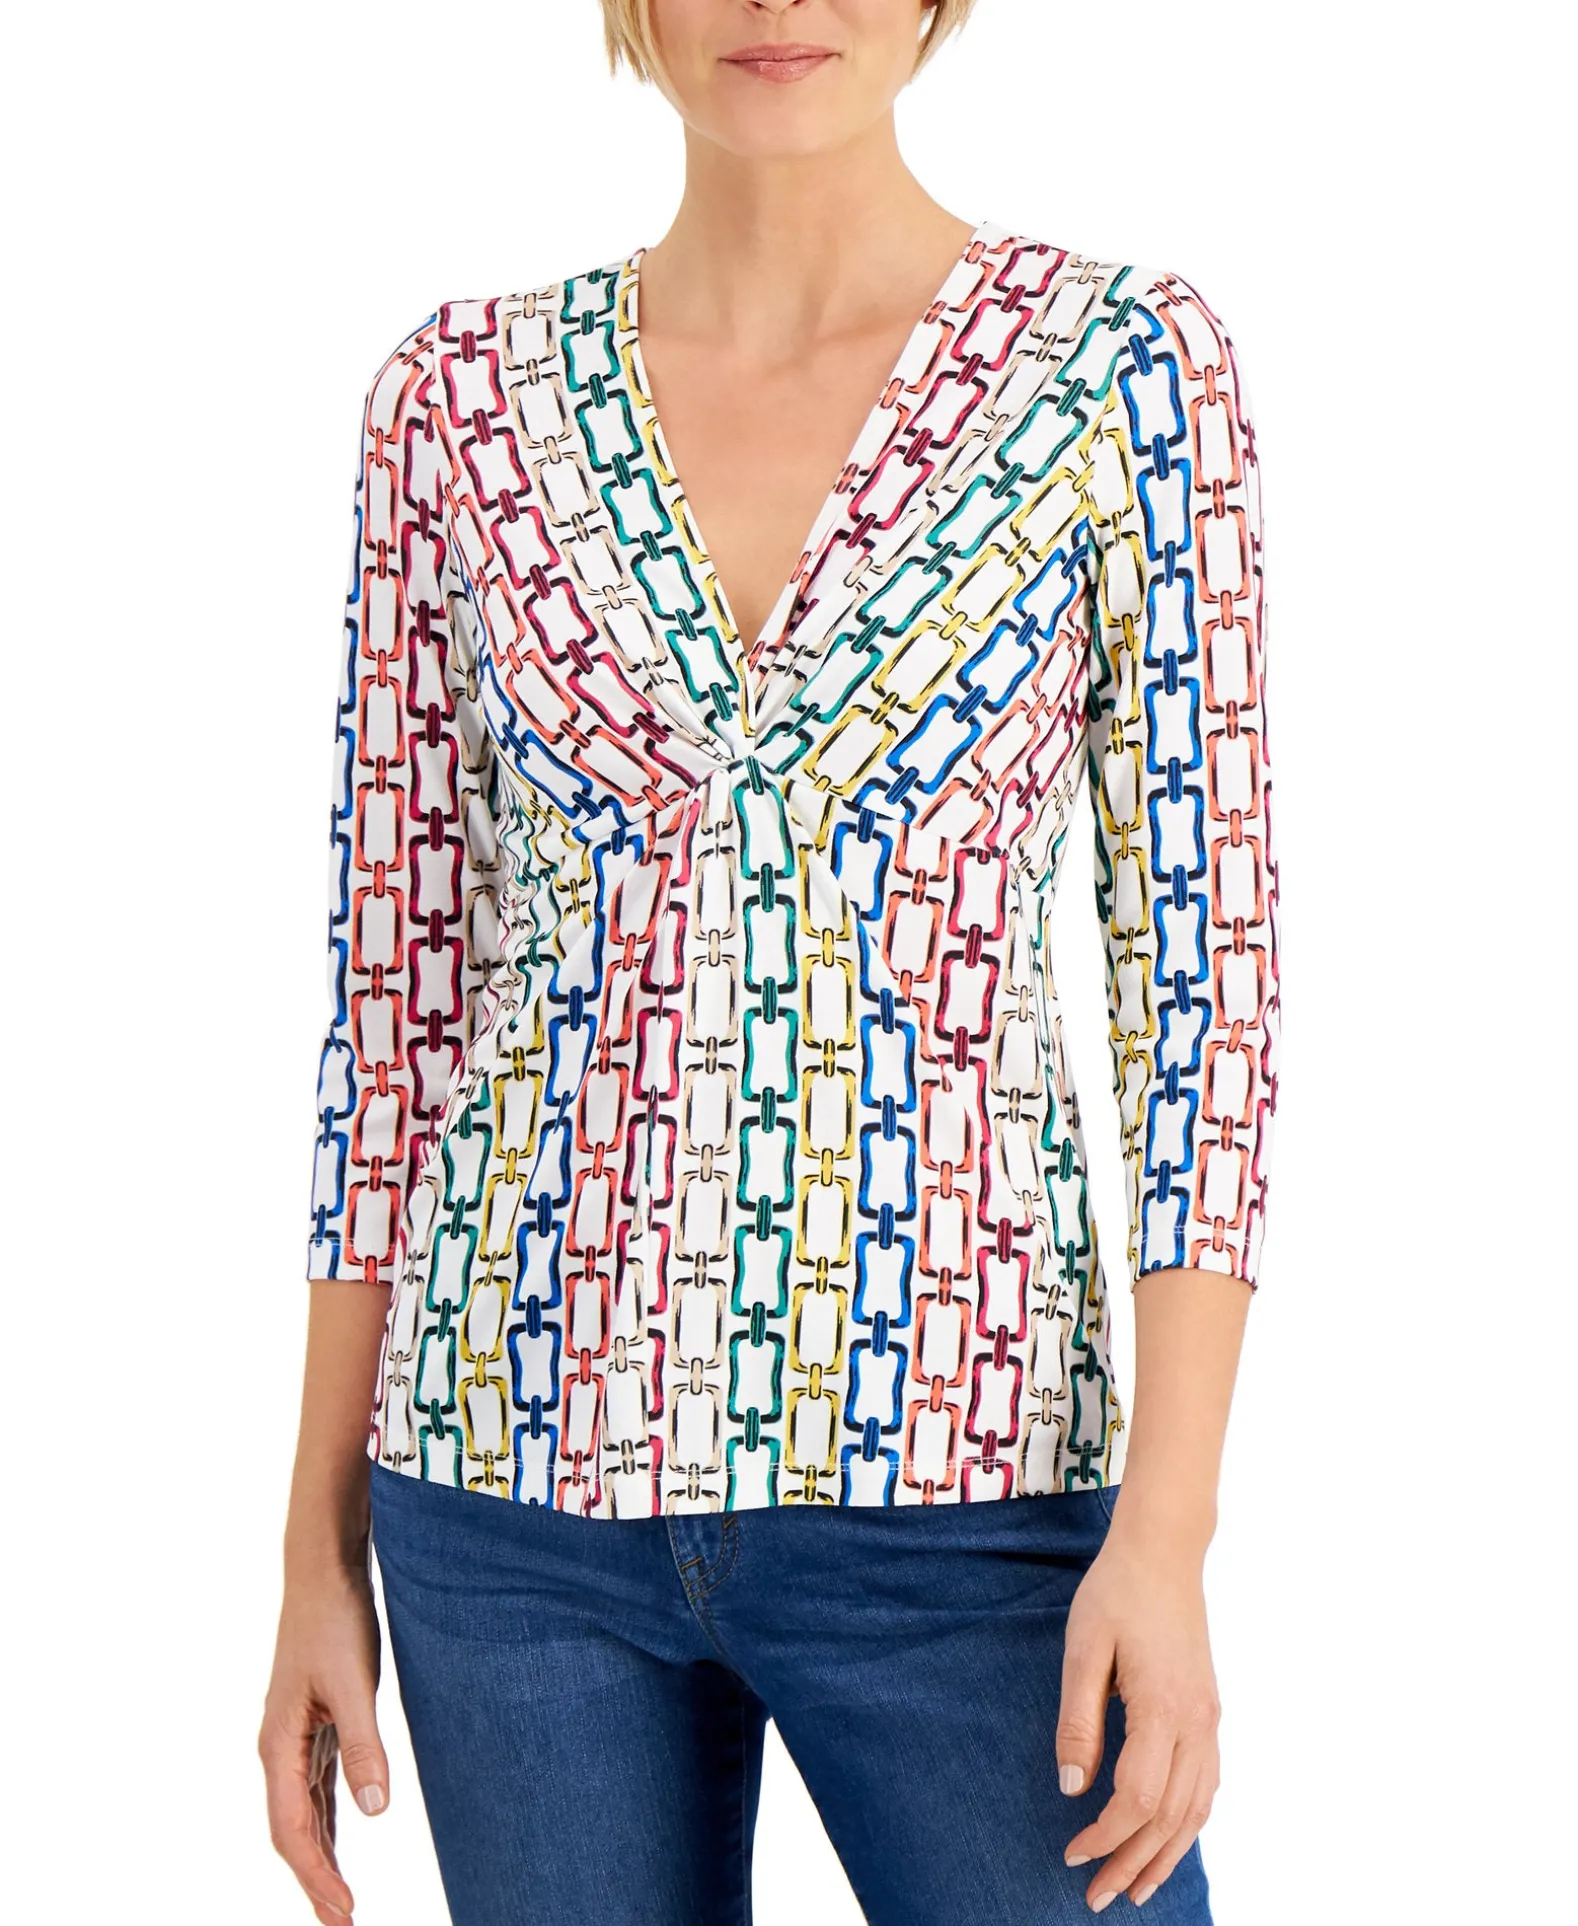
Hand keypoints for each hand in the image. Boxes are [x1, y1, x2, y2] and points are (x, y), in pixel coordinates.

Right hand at [258, 1563, 390, 1922]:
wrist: (324, 1571)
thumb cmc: (335, 1620)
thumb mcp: (354, 1683)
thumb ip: (364, 1746)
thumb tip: (374, 1811)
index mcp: (279, 1745)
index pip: (292, 1830)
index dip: (316, 1875)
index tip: (343, 1912)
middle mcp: (280, 1748)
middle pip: (294, 1831)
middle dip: (316, 1881)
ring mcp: (295, 1737)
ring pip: (304, 1813)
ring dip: (321, 1857)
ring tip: (340, 1902)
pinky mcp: (315, 1723)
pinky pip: (316, 1788)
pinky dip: (327, 1821)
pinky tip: (344, 1839)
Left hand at [1055, 1515, 1220, 1910]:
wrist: (1164, 1552)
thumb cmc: (1116, 1593)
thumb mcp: (1083, 1650)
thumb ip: (1077, 1721)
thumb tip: (1070, 1788)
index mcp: (1163, 1708)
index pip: (1138, 1799)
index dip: (1105, 1836)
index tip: (1072, 1854)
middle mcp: (1197, 1723)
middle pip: (1170, 1818)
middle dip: (1132, 1863)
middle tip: (1097, 1898)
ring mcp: (1210, 1720)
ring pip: (1197, 1810)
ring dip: (1166, 1855)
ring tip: (1135, 1889)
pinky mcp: (1211, 1712)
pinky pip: (1207, 1785)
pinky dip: (1189, 1824)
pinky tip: (1169, 1840)